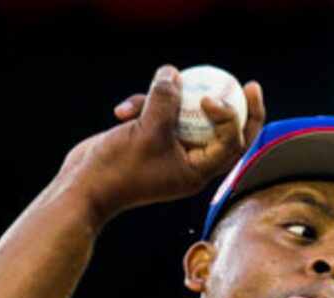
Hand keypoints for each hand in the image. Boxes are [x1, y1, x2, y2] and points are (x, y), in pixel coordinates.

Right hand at [65, 65, 266, 225]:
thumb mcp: (145, 131)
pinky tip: (121, 110)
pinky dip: (142, 106)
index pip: (231, 144)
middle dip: (237, 108)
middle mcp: (189, 162)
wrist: (83, 187)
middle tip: (250, 85)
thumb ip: (163, 101)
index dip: (231, 117)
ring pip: (185, 115)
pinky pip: (158, 113)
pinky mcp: (151, 137)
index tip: (210, 99)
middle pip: (225, 132)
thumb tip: (174, 73)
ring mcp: (170, 149)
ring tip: (143, 100)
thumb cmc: (117, 169)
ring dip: (164, 101)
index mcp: (197, 172)